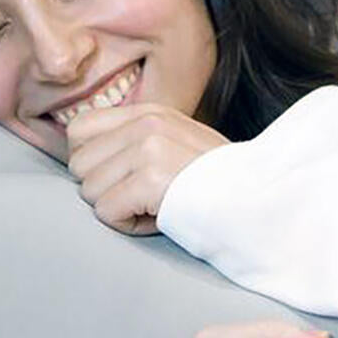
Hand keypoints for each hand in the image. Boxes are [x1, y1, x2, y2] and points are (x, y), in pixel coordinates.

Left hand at [66, 102, 229, 235]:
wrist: (259, 200)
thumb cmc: (216, 183)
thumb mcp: (174, 145)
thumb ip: (132, 142)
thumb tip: (83, 160)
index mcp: (149, 113)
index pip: (79, 130)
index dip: (91, 162)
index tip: (119, 178)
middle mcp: (145, 124)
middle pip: (78, 165)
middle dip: (104, 189)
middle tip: (142, 197)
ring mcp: (148, 149)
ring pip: (89, 191)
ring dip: (119, 209)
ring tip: (155, 206)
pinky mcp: (151, 179)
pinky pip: (106, 212)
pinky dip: (129, 225)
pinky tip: (158, 217)